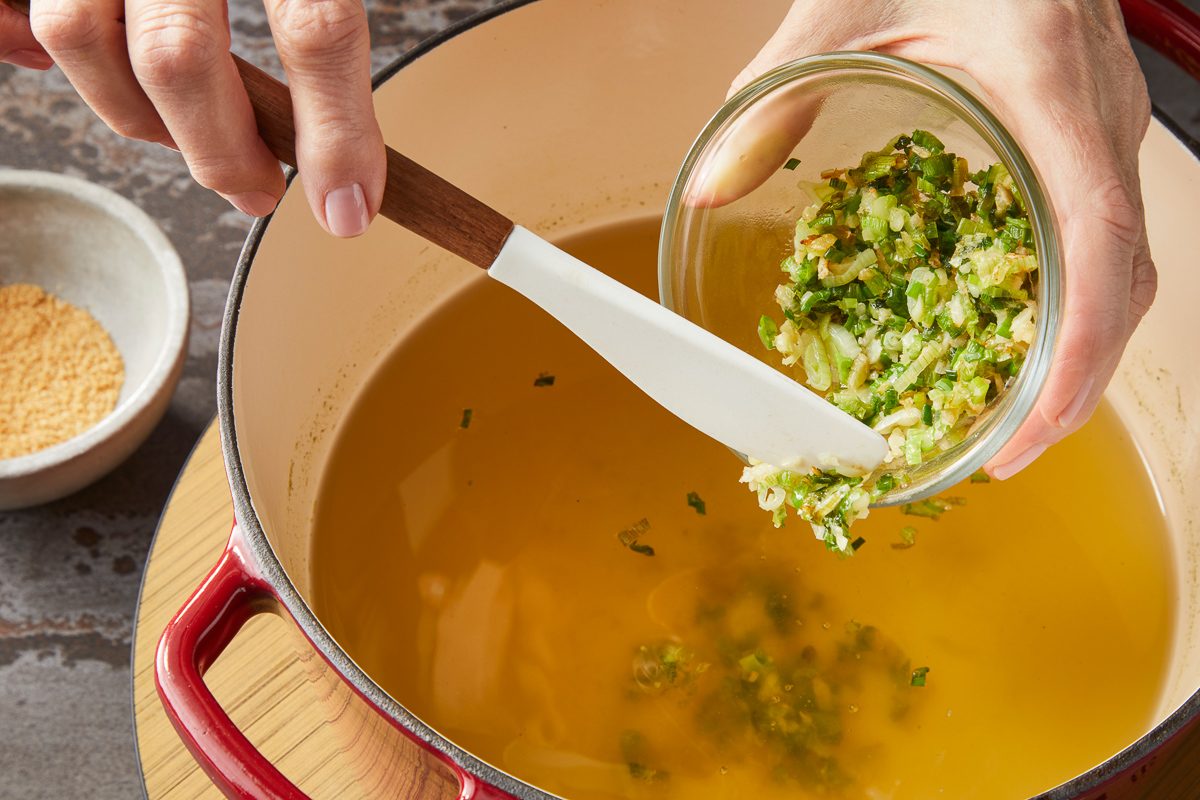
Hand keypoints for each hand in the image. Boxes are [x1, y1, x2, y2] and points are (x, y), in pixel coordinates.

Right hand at [4, 0, 384, 236]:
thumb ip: (326, 33)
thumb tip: (347, 198)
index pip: (316, 28)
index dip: (335, 134)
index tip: (349, 209)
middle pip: (178, 56)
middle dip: (219, 150)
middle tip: (256, 187)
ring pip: (78, 33)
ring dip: (127, 110)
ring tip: (172, 127)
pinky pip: (4, 5)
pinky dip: (11, 40)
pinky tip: (41, 60)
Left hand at [724, 0, 1155, 479]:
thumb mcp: (834, 12)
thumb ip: (770, 100)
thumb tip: (707, 187)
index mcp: (1044, 83)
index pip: (1097, 239)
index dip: (1075, 352)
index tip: (1029, 428)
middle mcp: (1096, 116)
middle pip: (1123, 279)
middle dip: (1073, 383)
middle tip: (1003, 453)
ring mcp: (1104, 127)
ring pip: (1122, 267)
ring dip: (1073, 355)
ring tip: (1005, 417)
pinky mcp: (1087, 136)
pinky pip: (1098, 237)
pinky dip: (1065, 306)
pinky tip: (1006, 338)